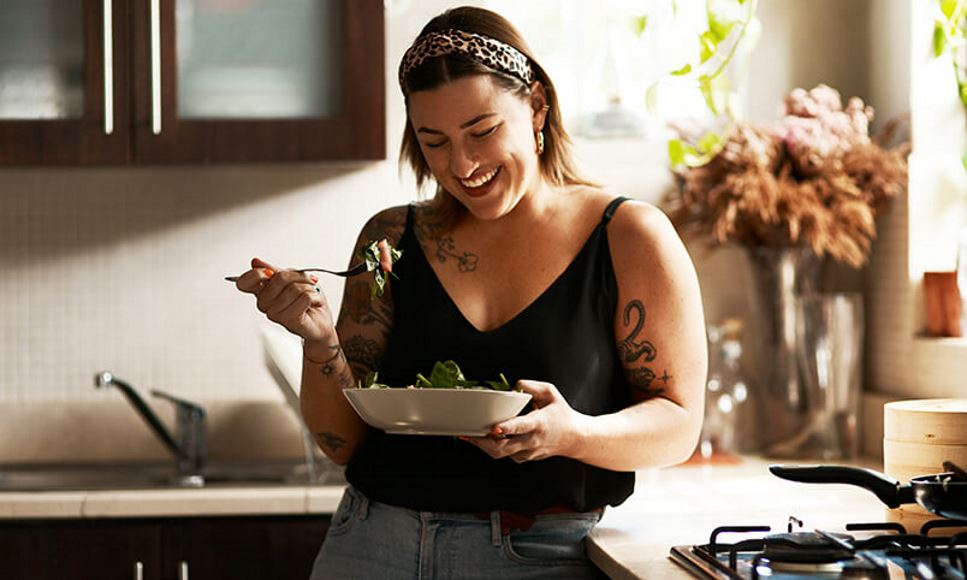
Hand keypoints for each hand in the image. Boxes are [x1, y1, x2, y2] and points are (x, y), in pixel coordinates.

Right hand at [234, 257, 335, 341]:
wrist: (320, 320)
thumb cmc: (306, 300)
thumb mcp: (291, 278)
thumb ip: (274, 270)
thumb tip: (255, 262)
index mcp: (261, 292)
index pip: (244, 282)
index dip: (256, 274)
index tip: (271, 272)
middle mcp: (264, 304)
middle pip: (279, 278)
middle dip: (299, 277)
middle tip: (306, 282)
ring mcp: (275, 314)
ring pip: (294, 288)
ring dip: (308, 288)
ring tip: (309, 296)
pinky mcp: (289, 321)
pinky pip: (304, 297)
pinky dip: (314, 296)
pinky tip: (312, 303)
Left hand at [461, 380, 588, 462]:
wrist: (575, 438)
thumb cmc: (562, 414)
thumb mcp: (551, 393)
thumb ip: (532, 386)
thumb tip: (514, 386)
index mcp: (539, 424)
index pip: (521, 427)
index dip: (506, 428)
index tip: (494, 427)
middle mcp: (532, 441)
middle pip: (503, 448)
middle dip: (482, 442)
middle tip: (468, 434)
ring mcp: (528, 452)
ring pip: (501, 454)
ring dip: (484, 445)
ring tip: (470, 435)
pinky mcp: (524, 458)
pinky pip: (504, 454)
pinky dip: (493, 446)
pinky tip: (486, 438)